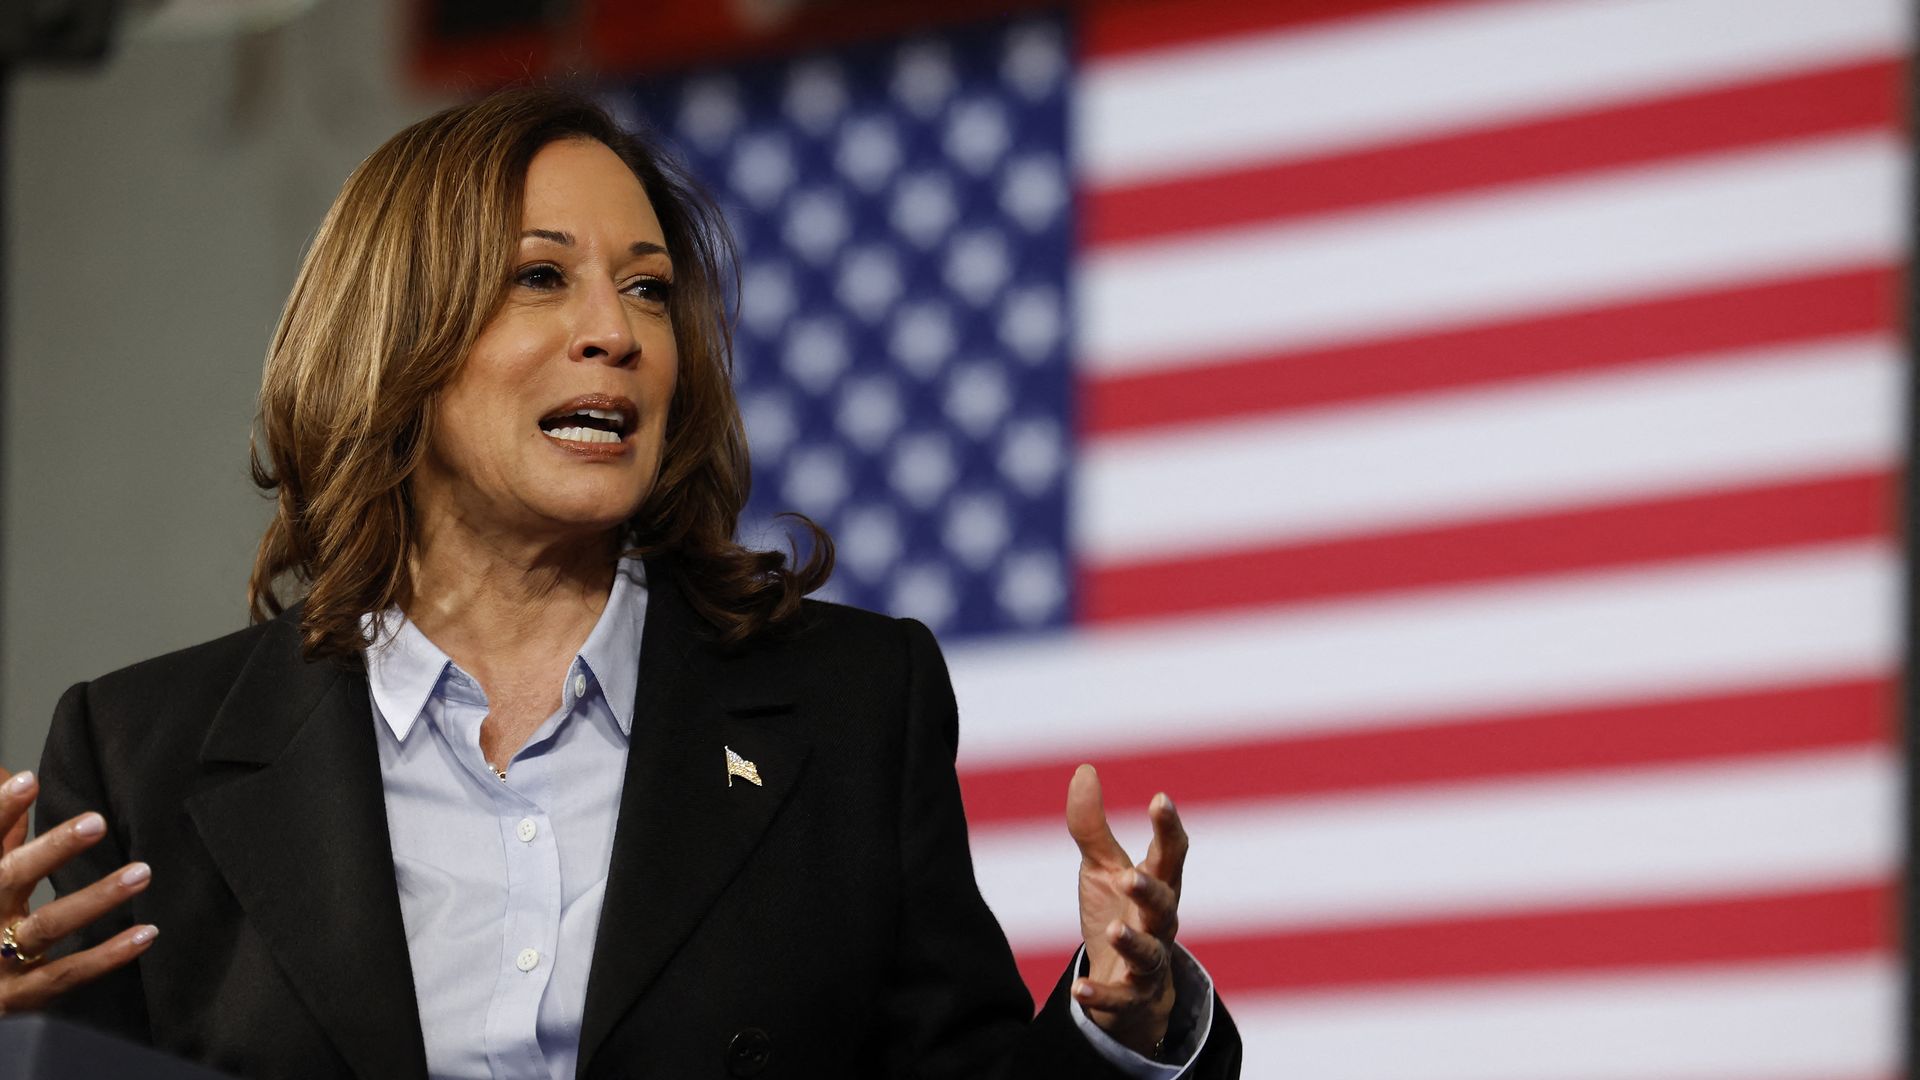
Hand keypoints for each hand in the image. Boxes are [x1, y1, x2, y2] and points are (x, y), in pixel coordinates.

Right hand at [0, 768, 156, 1011]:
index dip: (0, 810)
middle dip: (52, 850)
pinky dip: (109, 955)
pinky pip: (69, 973)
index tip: (28, 779)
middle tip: (96, 821)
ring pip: (48, 926)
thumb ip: (1, 837)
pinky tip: (147, 933)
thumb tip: (12, 776)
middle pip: (9, 879)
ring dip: (96, 898)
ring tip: (142, 872)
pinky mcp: (22, 994)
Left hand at [1065, 763, 1186, 1056]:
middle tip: (1131, 876)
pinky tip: (1080, 988)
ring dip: (1134, 942)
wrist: (1128, 987)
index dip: (1167, 828)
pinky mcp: (1131, 996)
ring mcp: (1149, 962)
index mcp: (1158, 885)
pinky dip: (1102, 994)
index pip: (1170, 854)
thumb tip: (1084, 769)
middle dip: (1150, 891)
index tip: (1160, 799)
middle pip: (1165, 905)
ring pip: (1150, 953)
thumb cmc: (1119, 914)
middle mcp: (1160, 923)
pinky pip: (1119, 997)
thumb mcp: (1102, 869)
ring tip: (1115, 930)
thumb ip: (1092, 825)